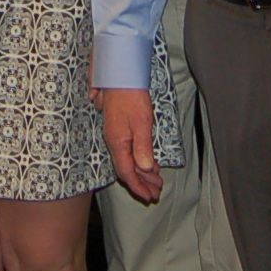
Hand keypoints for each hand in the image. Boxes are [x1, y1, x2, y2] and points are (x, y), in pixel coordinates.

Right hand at [95, 86, 162, 202]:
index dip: (138, 186)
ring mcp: (115, 135)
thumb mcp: (141, 122)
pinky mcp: (119, 128)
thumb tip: (144, 168)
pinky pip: (128, 151)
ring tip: (156, 181)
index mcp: (118, 142)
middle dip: (142, 183)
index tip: (149, 196)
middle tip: (156, 193)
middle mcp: (114, 141)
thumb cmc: (131, 96)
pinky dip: (139, 161)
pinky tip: (148, 162)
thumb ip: (142, 147)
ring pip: (127, 161)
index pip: (126, 172)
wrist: (120, 74)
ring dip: (141, 173)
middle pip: (126, 169)